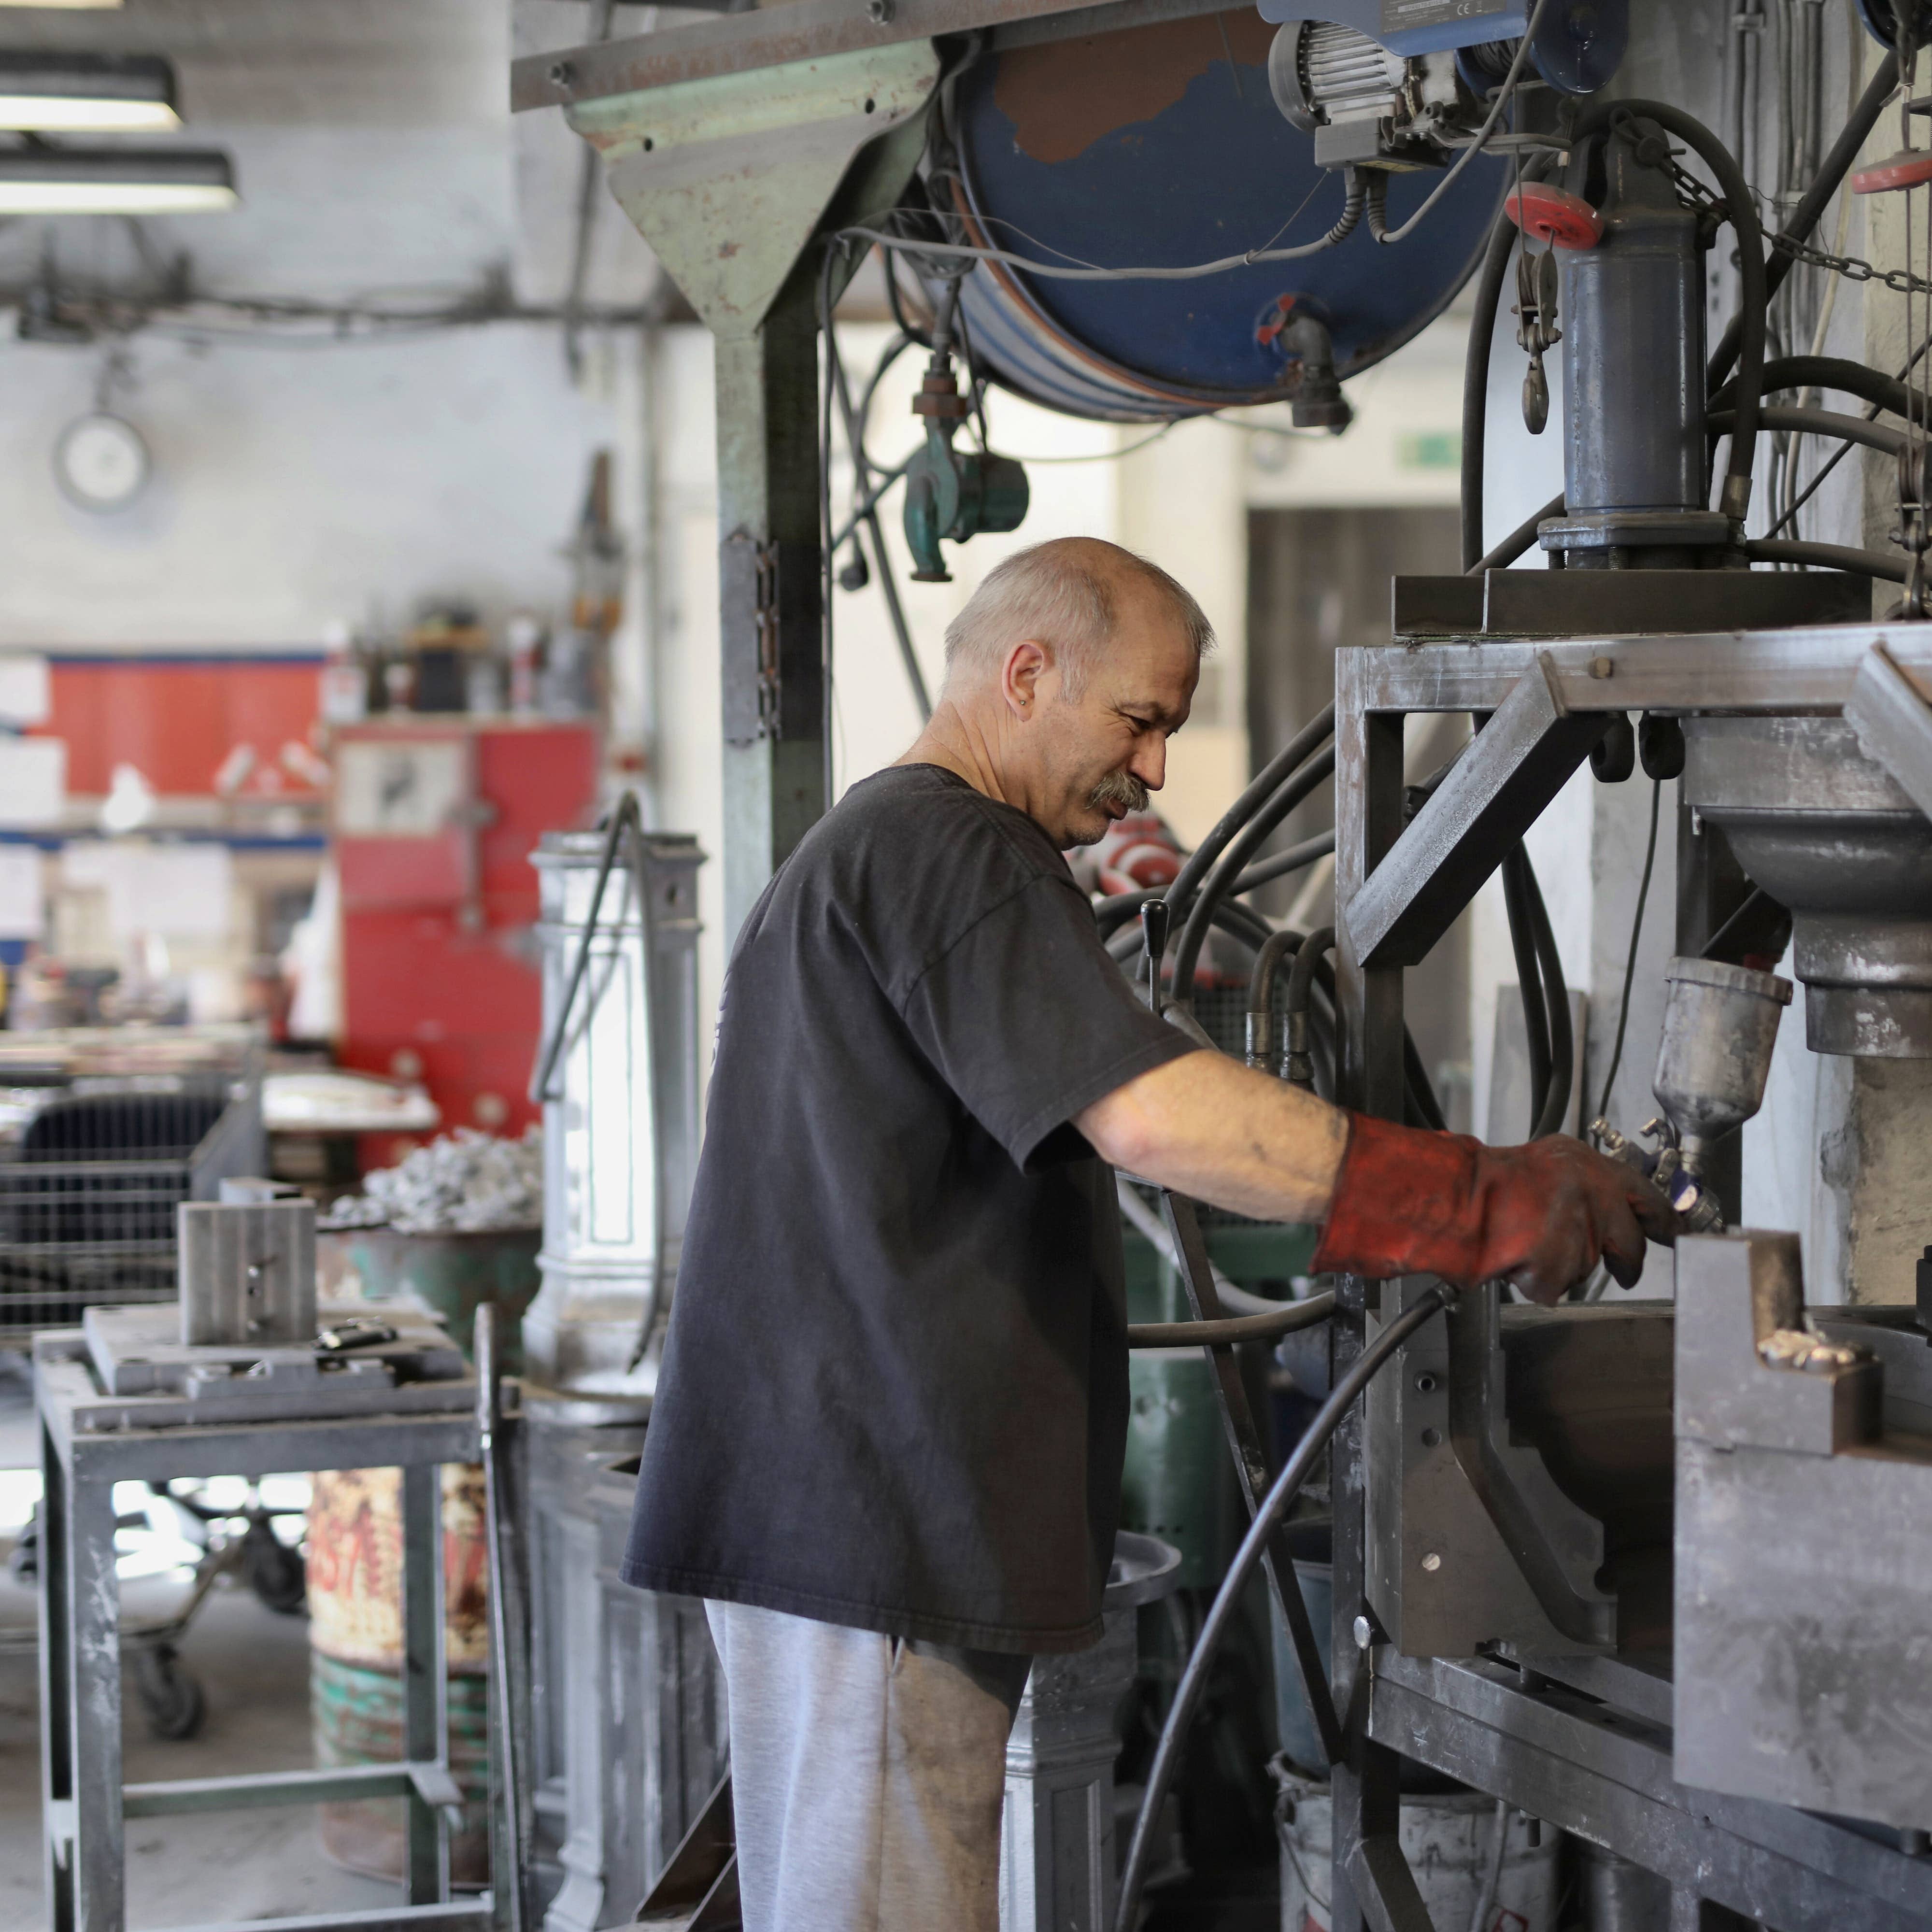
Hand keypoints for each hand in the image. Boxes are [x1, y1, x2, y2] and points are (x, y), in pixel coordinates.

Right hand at [1310, 1115, 1677, 1303]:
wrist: (1447, 1199)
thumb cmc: (1479, 1183)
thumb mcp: (1538, 1166)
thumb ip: (1577, 1185)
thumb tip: (1609, 1210)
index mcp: (1585, 1163)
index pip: (1646, 1195)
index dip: (1664, 1219)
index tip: (1676, 1233)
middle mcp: (1590, 1191)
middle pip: (1630, 1242)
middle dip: (1625, 1261)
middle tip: (1622, 1269)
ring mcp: (1578, 1228)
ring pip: (1589, 1266)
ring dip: (1564, 1266)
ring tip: (1524, 1247)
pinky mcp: (1559, 1262)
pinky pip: (1557, 1287)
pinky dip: (1537, 1282)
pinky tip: (1515, 1262)